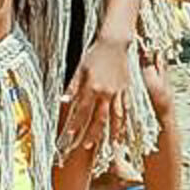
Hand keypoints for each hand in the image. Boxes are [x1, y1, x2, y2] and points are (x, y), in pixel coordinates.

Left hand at [59, 40, 131, 156]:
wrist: (114, 43)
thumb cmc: (95, 54)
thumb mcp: (80, 69)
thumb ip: (73, 87)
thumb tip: (63, 101)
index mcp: (92, 87)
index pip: (82, 110)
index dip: (75, 124)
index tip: (70, 134)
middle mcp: (106, 92)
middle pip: (99, 118)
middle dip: (92, 133)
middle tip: (86, 146)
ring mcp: (118, 92)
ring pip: (115, 117)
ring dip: (112, 132)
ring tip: (111, 145)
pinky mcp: (126, 89)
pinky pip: (126, 108)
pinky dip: (124, 121)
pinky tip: (123, 129)